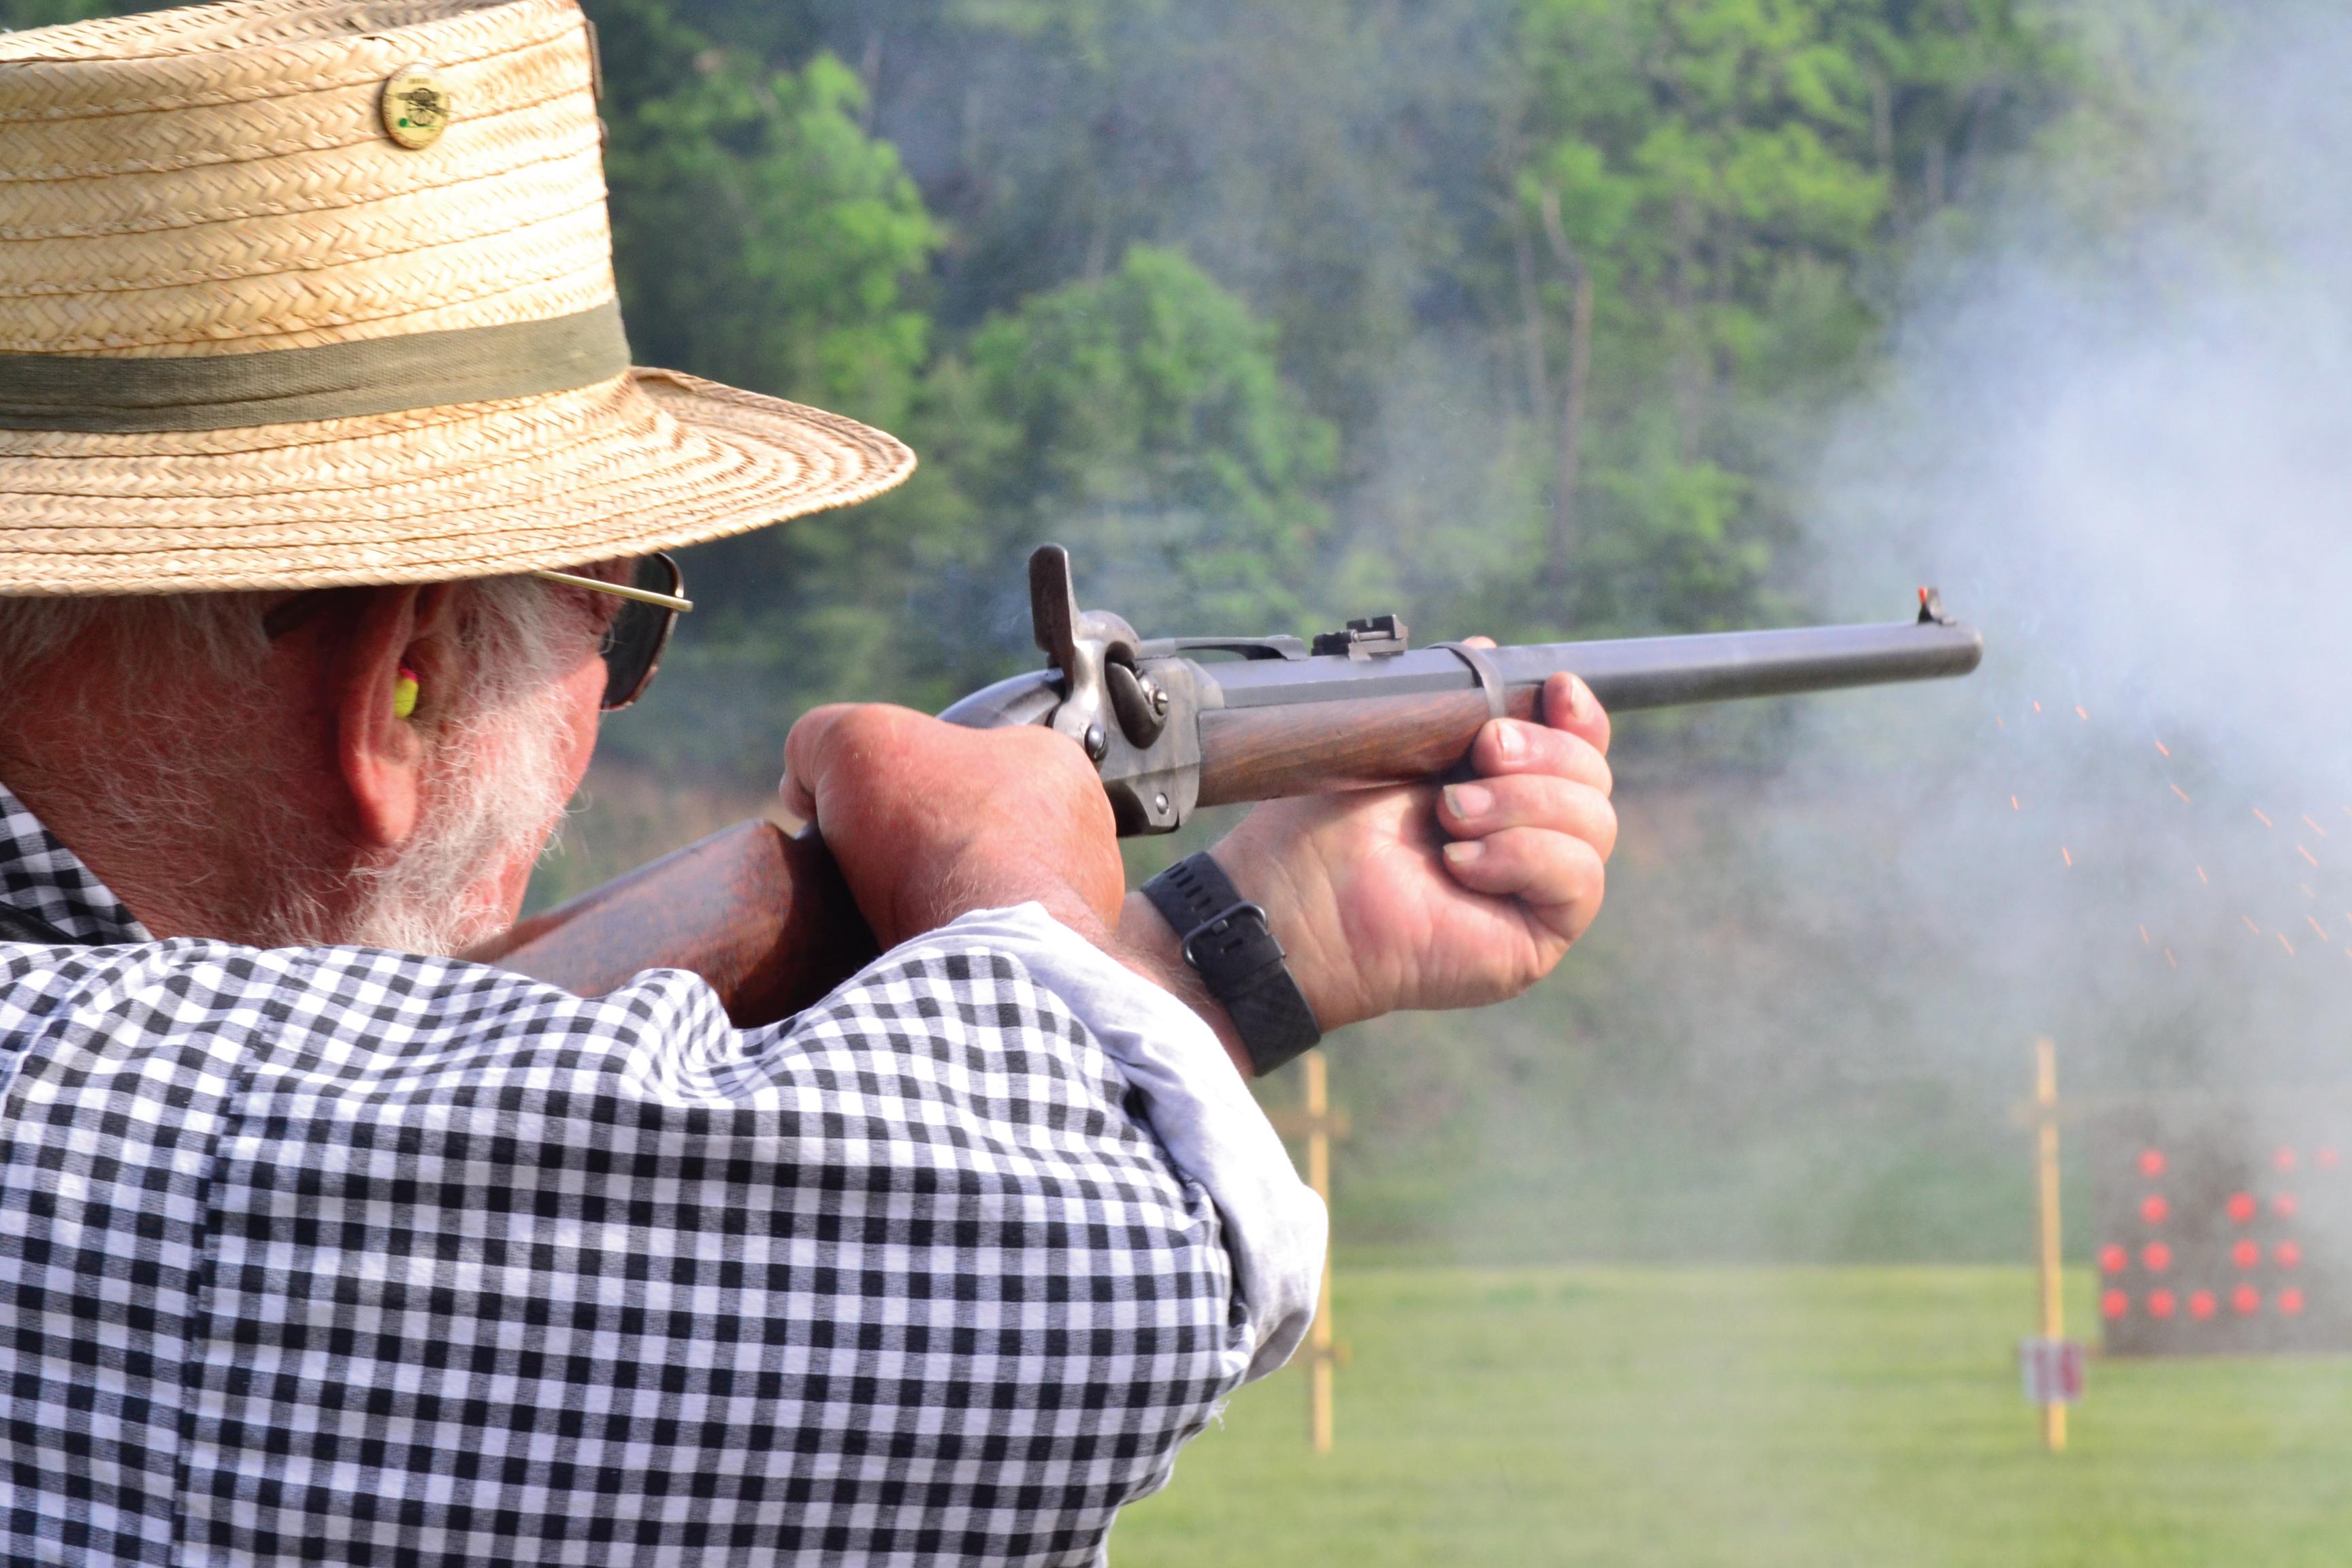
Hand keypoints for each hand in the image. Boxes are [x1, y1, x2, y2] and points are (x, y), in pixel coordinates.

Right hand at [783, 704, 1125, 948]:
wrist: (976, 948)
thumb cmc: (933, 832)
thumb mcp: (850, 740)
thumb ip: (820, 739)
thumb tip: (804, 783)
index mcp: (1054, 768)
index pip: (975, 760)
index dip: (908, 778)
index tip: (871, 806)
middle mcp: (1083, 836)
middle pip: (983, 831)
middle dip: (927, 847)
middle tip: (878, 865)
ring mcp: (1079, 908)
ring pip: (994, 895)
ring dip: (941, 902)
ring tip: (891, 914)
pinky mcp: (1057, 970)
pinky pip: (998, 953)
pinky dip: (955, 952)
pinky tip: (916, 952)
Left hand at [1126, 667, 1614, 1052]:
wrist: (1297, 897)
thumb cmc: (1327, 824)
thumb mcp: (1395, 740)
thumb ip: (1449, 699)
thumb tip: (1488, 650)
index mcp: (1499, 782)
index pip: (1580, 744)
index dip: (1579, 713)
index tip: (1556, 689)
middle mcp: (1529, 833)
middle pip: (1595, 776)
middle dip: (1542, 753)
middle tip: (1478, 755)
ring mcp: (1536, 887)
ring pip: (1595, 824)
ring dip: (1525, 803)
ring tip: (1450, 813)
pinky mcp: (1537, 936)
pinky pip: (1579, 879)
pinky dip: (1526, 856)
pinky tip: (1462, 860)